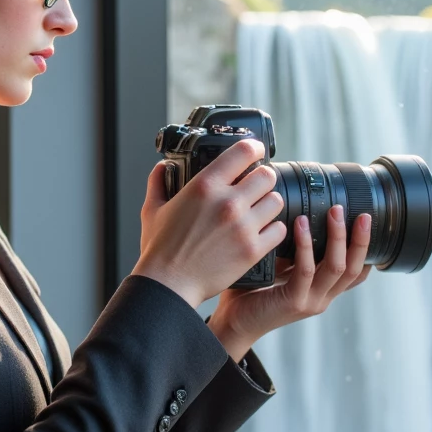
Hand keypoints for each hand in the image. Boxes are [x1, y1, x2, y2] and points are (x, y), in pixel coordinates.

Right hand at [133, 139, 286, 307]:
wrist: (169, 284)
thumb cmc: (160, 249)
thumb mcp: (152, 209)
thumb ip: (158, 181)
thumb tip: (163, 166)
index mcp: (205, 186)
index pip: (244, 151)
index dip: (255, 148)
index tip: (256, 151)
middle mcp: (228, 203)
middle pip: (267, 176)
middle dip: (262, 179)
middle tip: (256, 187)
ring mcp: (242, 227)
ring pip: (276, 201)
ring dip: (268, 204)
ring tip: (258, 211)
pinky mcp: (252, 249)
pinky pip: (278, 230)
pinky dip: (273, 230)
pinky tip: (262, 232)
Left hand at [208, 204, 372, 363]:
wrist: (234, 321)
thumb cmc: (253, 291)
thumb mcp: (281, 267)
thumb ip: (295, 250)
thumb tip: (300, 212)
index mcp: (322, 290)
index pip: (357, 273)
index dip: (368, 250)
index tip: (368, 222)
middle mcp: (322, 297)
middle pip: (354, 268)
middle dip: (361, 239)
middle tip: (361, 213)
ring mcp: (311, 302)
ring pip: (336, 267)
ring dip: (337, 237)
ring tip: (334, 211)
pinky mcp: (293, 302)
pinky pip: (305, 270)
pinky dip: (306, 246)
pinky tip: (301, 225)